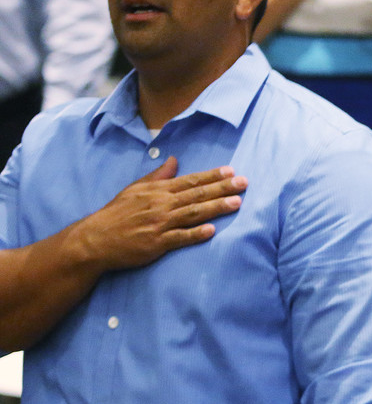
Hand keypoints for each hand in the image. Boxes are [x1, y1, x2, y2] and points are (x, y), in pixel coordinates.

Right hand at [67, 157, 245, 273]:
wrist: (94, 240)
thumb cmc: (117, 213)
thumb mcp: (135, 189)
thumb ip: (158, 175)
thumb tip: (174, 159)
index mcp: (158, 191)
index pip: (190, 181)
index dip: (212, 175)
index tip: (231, 170)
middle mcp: (161, 205)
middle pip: (197, 195)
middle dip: (223, 188)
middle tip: (244, 183)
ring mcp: (159, 224)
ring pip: (193, 214)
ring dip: (216, 208)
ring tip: (237, 203)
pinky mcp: (155, 244)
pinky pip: (179, 238)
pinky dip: (195, 234)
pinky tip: (212, 231)